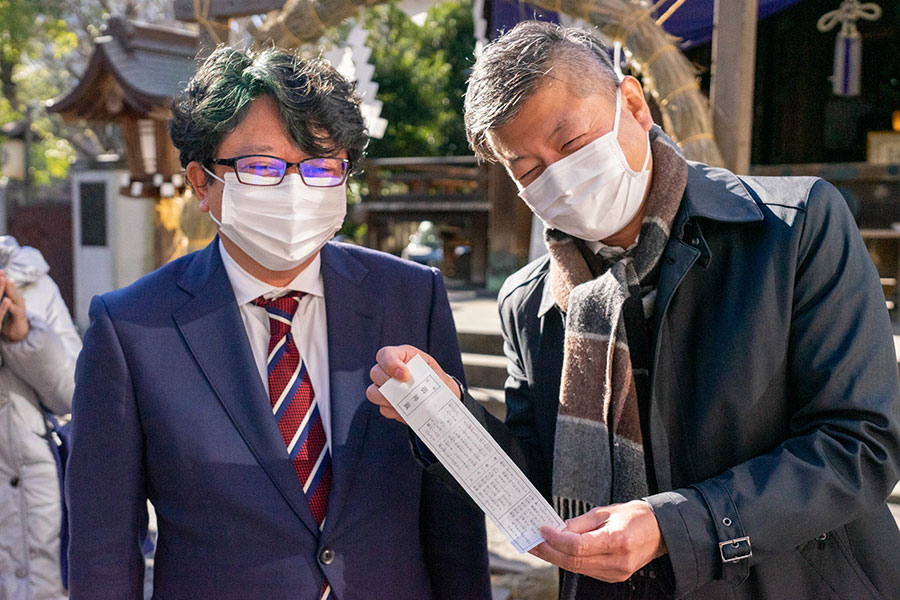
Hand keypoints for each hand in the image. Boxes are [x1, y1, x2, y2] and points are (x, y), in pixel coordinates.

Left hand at [0, 270, 28, 341]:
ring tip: (6, 280)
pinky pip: (14, 309)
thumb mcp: (7, 305)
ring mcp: (20, 307)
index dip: (2, 279)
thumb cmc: (10, 318)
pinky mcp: (20, 316)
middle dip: (5, 280)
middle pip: (10, 288)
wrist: (19, 332)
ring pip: (14, 296)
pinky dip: (10, 304)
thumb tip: (5, 286)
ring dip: (10, 288)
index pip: (7, 286)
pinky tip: (6, 300)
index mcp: (13, 297)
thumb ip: (7, 295)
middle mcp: (17, 300)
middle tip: (1, 272)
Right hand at [366, 345, 460, 423]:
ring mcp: (385, 388)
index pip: (385, 354)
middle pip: (375, 373)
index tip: (405, 376)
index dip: (391, 364)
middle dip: (390, 383)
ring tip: (407, 402)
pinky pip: (383, 409)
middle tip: (407, 391)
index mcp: (401, 356)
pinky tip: (408, 411)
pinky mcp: (387, 404)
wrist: (441, 397)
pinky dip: (395, 411)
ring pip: (373, 392)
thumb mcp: (435, 373)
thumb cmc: (437, 380)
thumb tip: (415, 387)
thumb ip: (424, 376)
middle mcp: (388, 370)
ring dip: (389, 399)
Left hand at [530, 500, 666, 582]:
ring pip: (577, 568)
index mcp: (617, 541)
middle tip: (532, 542)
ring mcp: (616, 573)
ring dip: (555, 557)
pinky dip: (568, 561)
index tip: (542, 529)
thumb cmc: (634, 517)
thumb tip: (556, 529)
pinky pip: (585, 570)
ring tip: (539, 547)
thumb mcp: (605, 512)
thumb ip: (579, 523)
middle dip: (550, 551)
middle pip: (574, 561)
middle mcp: (617, 561)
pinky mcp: (613, 576)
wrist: (659, 531)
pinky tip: (557, 552)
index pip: (578, 546)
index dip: (557, 539)